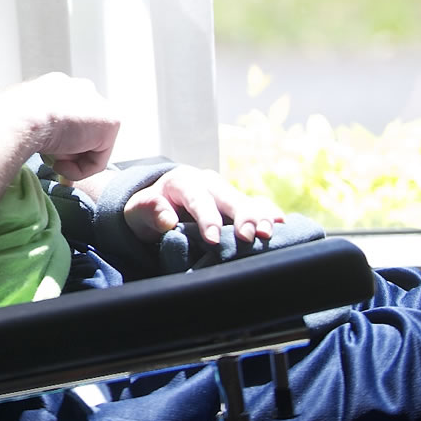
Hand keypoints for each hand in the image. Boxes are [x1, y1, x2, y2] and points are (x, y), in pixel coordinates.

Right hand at [0, 72, 120, 180]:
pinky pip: (98, 160)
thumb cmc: (7, 120)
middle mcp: (79, 88)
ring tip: (51, 157)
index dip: (58, 141)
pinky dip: (79, 170)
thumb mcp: (17, 118)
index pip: (67, 117)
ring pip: (89, 147)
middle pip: (82, 131)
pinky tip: (60, 162)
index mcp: (57, 85)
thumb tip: (22, 141)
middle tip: (50, 160)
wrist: (17, 117)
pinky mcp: (111, 122)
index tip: (43, 152)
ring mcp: (97, 103)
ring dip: (71, 159)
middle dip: (69, 150)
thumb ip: (33, 125)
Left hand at [123, 166, 283, 245]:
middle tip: (249, 236)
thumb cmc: (146, 210)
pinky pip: (256, 208)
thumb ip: (149, 212)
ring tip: (269, 233)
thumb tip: (167, 220)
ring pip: (246, 203)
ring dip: (259, 218)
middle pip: (228, 198)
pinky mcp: (237, 205)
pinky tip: (284, 226)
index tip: (213, 239)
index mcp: (183, 182)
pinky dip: (268, 216)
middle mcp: (209, 183)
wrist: (158, 203)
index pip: (197, 199)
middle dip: (240, 216)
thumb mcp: (137, 211)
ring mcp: (225, 193)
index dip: (206, 218)